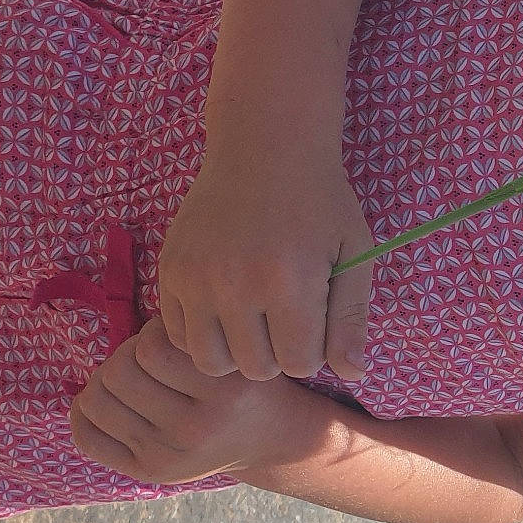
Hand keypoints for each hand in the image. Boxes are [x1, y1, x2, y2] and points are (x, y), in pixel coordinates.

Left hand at [70, 314, 321, 483]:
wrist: (271, 439)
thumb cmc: (250, 382)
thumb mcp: (240, 352)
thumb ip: (196, 335)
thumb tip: (134, 332)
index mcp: (225, 394)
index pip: (151, 348)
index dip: (151, 331)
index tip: (168, 336)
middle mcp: (196, 431)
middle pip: (117, 374)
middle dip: (125, 354)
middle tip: (145, 357)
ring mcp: (168, 457)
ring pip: (96, 401)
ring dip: (105, 378)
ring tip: (130, 378)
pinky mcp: (149, 473)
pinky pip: (86, 436)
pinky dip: (85, 412)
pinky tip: (111, 402)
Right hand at [156, 143, 374, 380]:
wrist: (265, 146)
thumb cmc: (320, 201)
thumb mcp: (353, 253)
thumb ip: (351, 317)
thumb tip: (351, 376)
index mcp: (288, 281)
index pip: (299, 364)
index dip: (312, 350)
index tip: (314, 319)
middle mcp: (235, 284)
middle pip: (255, 369)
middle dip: (277, 352)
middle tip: (285, 315)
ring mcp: (195, 278)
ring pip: (211, 362)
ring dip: (236, 350)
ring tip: (254, 317)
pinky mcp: (169, 270)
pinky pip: (178, 334)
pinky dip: (202, 331)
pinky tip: (225, 304)